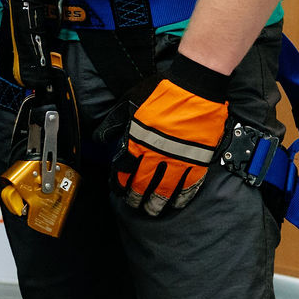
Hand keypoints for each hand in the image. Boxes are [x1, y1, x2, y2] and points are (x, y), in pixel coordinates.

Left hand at [114, 58, 232, 214]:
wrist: (196, 87)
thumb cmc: (164, 91)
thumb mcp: (131, 102)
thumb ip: (115, 122)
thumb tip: (100, 138)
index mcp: (138, 140)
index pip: (124, 169)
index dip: (119, 182)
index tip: (117, 189)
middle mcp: (156, 154)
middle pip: (142, 184)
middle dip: (136, 197)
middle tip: (133, 205)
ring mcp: (178, 159)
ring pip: (164, 190)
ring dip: (157, 203)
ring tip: (152, 211)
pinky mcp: (198, 161)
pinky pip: (189, 185)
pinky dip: (182, 197)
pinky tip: (177, 204)